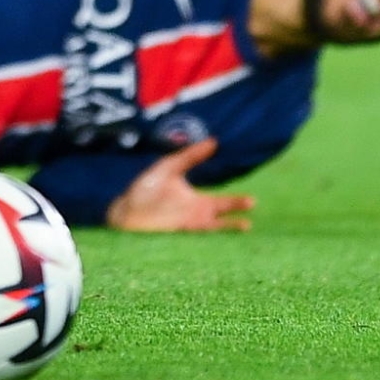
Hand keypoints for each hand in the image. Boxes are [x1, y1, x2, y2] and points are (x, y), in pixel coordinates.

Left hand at [104, 138, 255, 232]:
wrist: (126, 211)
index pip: (222, 201)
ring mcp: (188, 225)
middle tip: (253, 204)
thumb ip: (189, 156)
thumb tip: (213, 141)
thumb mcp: (168, 167)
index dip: (236, 202)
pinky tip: (220, 238)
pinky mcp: (178, 232)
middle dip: (236, 209)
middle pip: (222, 213)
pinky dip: (209, 237)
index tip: (252, 201)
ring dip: (228, 227)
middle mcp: (196, 215)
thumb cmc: (146, 189)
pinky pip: (197, 236)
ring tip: (246, 226)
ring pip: (213, 228)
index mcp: (196, 200)